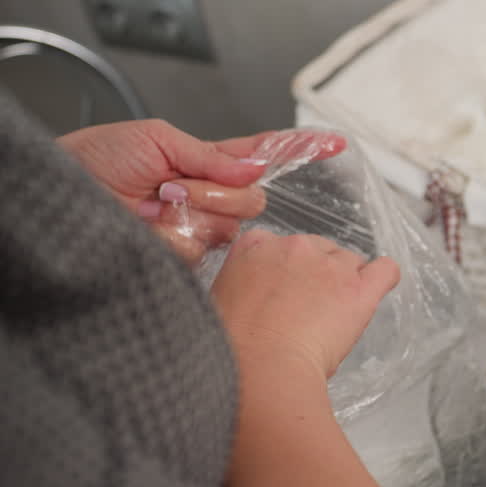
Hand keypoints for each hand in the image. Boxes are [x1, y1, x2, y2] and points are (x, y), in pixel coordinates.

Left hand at [58, 120, 344, 263]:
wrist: (62, 199)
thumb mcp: (157, 139)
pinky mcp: (184, 261)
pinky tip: (149, 230)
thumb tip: (257, 170)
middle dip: (216, 192)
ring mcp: (198, 232)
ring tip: (151, 207)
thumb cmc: (95, 161)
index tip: (335, 143)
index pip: (263, 157)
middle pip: (252, 202)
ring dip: (190, 213)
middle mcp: (208, 201)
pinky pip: (201, 249)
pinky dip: (173, 237)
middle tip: (171, 186)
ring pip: (229, 227)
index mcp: (206, 165)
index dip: (300, 150)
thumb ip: (212, 156)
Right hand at [211, 229, 399, 381]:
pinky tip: (375, 292)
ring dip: (346, 282)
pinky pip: (385, 269)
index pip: (280, 245)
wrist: (261, 368)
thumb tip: (257, 295)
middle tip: (308, 312)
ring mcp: (330, 265)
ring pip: (350, 261)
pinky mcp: (359, 288)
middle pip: (319, 250)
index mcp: (255, 246)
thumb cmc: (235, 349)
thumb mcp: (222, 302)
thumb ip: (243, 284)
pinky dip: (385, 277)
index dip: (285, 271)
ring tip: (334, 315)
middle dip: (317, 276)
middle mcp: (294, 246)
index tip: (283, 294)